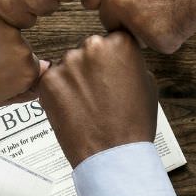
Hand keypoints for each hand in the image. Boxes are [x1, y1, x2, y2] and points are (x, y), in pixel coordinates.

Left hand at [0, 7, 46, 107]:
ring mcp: (8, 30)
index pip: (33, 65)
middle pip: (22, 47)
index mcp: (28, 72)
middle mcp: (23, 49)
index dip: (14, 69)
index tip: (0, 72)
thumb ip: (26, 89)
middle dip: (7, 52)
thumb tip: (42, 74)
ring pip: (9, 31)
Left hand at [36, 32, 156, 167]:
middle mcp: (92, 46)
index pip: (111, 40)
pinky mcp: (48, 80)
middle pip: (87, 50)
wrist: (113, 155)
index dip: (110, 59)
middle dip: (90, 67)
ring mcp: (67, 62)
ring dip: (73, 79)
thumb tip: (118, 58)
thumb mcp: (147, 83)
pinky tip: (72, 108)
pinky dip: (58, 92)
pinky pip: (51, 80)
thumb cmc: (133, 123)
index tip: (111, 72)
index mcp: (119, 43)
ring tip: (85, 104)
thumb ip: (130, 62)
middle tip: (98, 92)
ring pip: (68, 65)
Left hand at [81, 0, 195, 53]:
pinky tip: (177, 15)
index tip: (116, 3)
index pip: (89, 2)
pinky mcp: (157, 39)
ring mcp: (136, 21)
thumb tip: (99, 0)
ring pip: (132, 36)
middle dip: (125, 18)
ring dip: (145, 29)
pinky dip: (168, 35)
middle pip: (109, 22)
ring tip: (166, 6)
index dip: (105, 2)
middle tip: (150, 3)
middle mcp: (116, 0)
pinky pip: (156, 44)